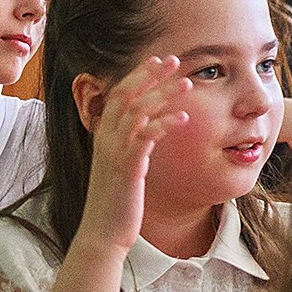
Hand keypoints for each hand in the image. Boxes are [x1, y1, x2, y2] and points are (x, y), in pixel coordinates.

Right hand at [72, 57, 190, 256]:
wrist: (103, 231)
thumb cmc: (117, 199)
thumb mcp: (122, 164)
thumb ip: (132, 143)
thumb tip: (148, 127)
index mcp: (104, 135)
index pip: (118, 94)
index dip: (137, 74)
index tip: (158, 59)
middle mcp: (106, 138)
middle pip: (126, 95)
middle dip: (151, 75)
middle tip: (175, 59)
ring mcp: (114, 152)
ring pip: (136, 112)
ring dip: (163, 94)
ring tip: (187, 83)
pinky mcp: (126, 168)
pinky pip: (144, 139)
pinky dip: (164, 124)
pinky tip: (184, 118)